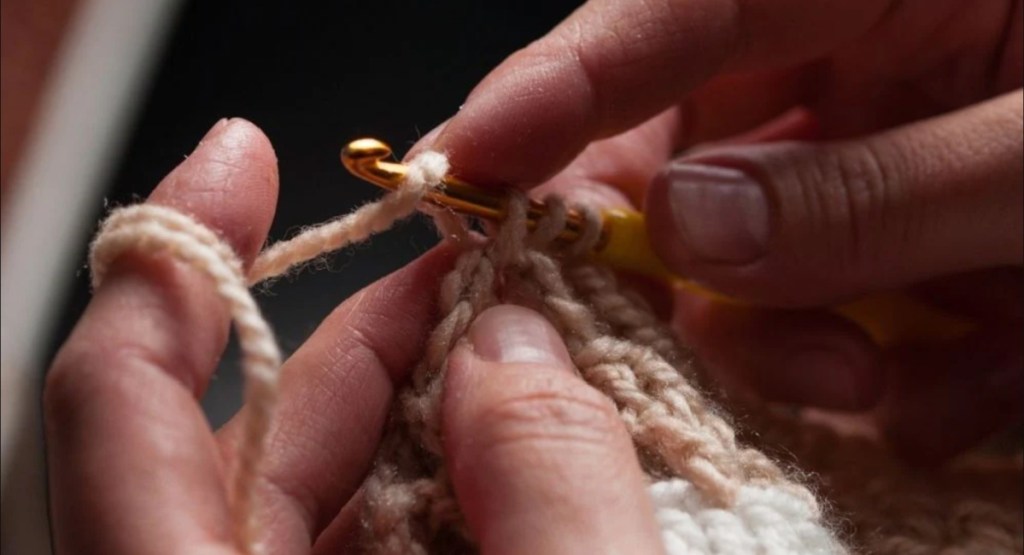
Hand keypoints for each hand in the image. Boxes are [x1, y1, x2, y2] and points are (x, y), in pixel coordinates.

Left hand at [45, 119, 664, 553]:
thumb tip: (514, 352)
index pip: (118, 407)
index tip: (244, 158)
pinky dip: (445, 493)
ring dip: (425, 415)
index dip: (174, 259)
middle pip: (244, 434)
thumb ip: (551, 497)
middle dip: (370, 335)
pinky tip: (526, 466)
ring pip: (317, 494)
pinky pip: (372, 547)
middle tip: (485, 281)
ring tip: (532, 368)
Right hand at [412, 0, 1022, 460]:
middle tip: (698, 333)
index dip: (552, 87)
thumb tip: (690, 231)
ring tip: (882, 377)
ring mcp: (866, 154)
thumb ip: (880, 190)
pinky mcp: (899, 236)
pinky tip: (959, 375)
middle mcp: (847, 60)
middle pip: (673, 147)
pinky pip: (830, 306)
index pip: (667, 11)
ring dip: (789, 336)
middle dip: (670, 256)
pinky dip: (878, 364)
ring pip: (741, 252)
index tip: (461, 161)